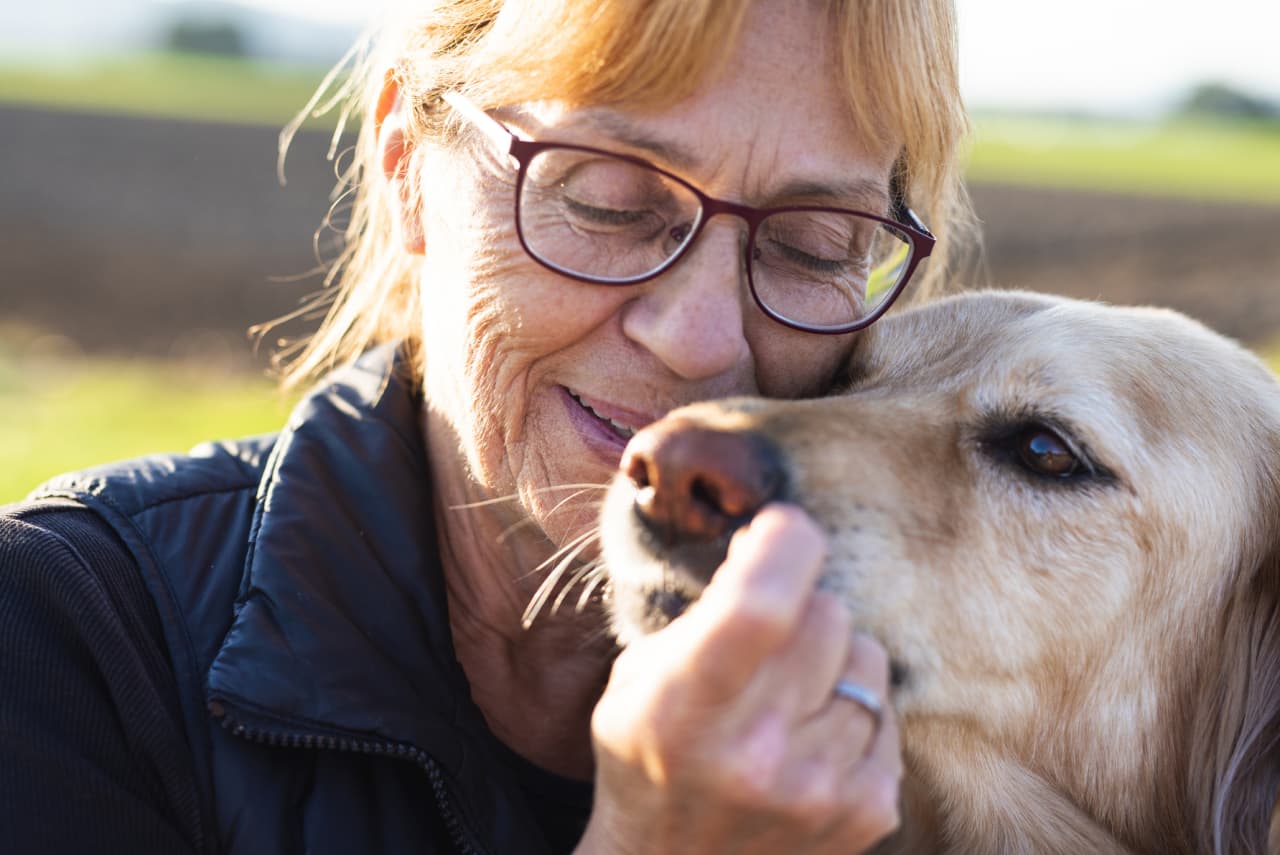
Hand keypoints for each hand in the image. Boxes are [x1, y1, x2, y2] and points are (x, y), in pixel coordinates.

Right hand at [580, 504, 900, 854]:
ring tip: (790, 695)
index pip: (763, 604)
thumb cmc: (650, 759)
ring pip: (867, 654)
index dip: (784, 543)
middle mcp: (758, 752)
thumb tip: (773, 542)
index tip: (779, 528)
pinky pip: (888, 708)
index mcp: (685, 708)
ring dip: (832, 658)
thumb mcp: (639, 678)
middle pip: (827, 613)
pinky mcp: (869, 810)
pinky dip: (854, 708)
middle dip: (801, 604)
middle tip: (769, 637)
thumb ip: (704, 613)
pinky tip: (812, 736)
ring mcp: (821, 787)